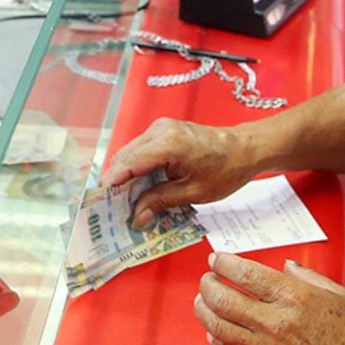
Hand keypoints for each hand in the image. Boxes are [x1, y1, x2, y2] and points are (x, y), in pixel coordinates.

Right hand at [102, 118, 260, 229]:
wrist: (245, 148)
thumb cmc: (226, 169)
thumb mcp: (194, 193)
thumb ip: (161, 202)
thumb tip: (136, 217)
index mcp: (168, 144)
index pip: (129, 163)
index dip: (111, 183)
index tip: (99, 202)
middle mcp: (160, 130)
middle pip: (125, 157)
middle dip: (117, 183)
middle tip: (112, 209)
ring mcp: (161, 128)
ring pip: (131, 153)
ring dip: (126, 176)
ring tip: (124, 201)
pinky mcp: (164, 131)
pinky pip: (142, 150)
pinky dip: (137, 167)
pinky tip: (139, 187)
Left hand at [194, 253, 344, 344]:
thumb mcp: (341, 295)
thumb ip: (309, 278)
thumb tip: (287, 267)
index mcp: (294, 298)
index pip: (246, 275)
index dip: (225, 264)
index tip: (216, 259)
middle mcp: (275, 323)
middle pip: (224, 300)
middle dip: (208, 285)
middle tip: (206, 279)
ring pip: (220, 327)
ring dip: (205, 311)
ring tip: (202, 301)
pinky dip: (217, 342)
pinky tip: (213, 333)